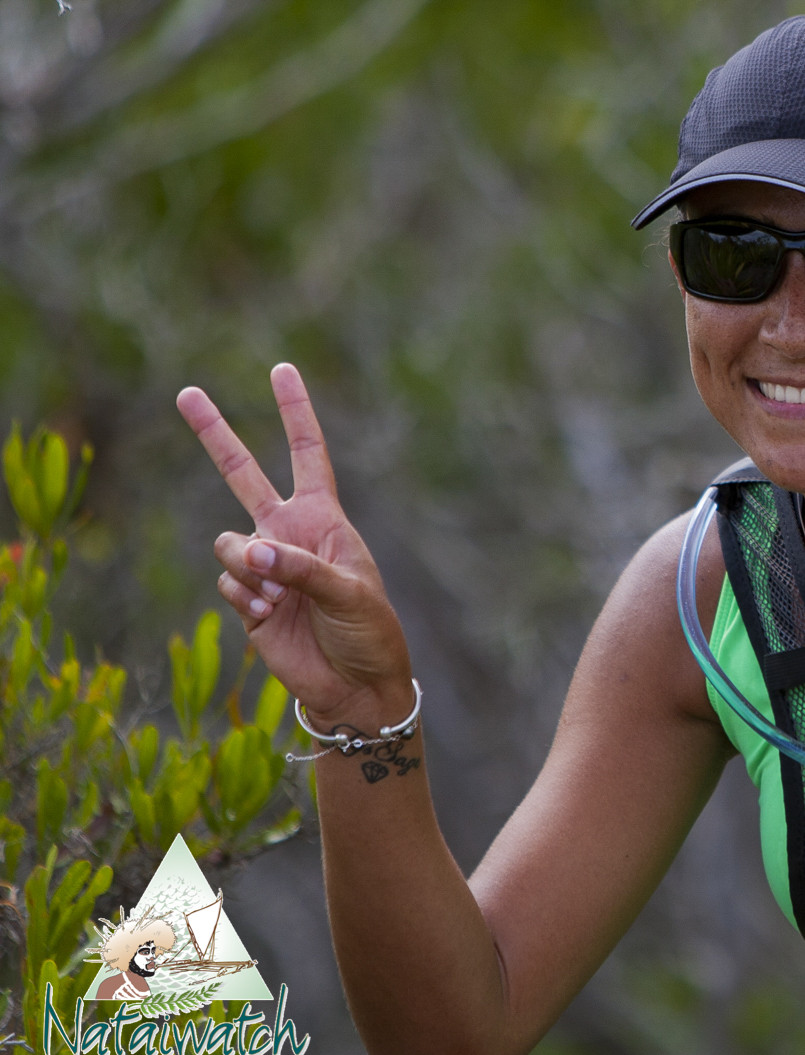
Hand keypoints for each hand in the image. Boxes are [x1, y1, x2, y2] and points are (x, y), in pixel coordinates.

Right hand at [177, 364, 410, 725]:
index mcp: (324, 518)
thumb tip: (248, 551)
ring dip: (247, 568)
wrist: (353, 685)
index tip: (282, 369)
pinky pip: (228, 583)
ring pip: (227, 544)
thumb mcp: (348, 593)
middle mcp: (289, 533)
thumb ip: (299, 568)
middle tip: (186, 391)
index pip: (307, 453)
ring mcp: (264, 566)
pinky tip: (271, 615)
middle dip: (215, 433)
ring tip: (279, 597)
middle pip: (243, 473)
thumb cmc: (368, 632)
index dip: (295, 412)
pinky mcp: (247, 599)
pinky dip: (246, 597)